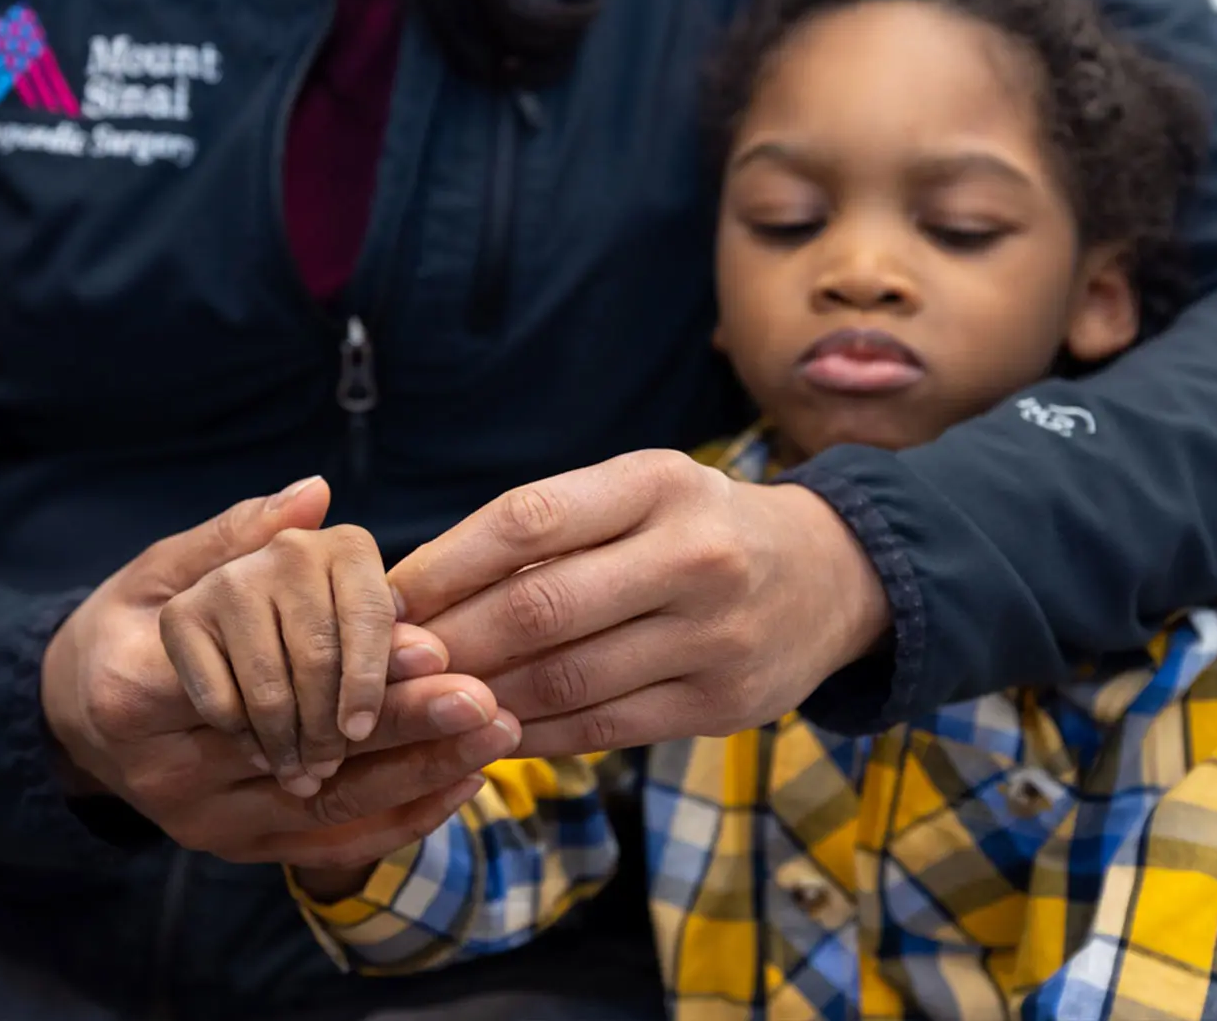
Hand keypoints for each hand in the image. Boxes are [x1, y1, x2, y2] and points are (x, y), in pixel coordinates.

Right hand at [42, 479, 520, 866]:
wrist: (77, 721)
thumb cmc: (128, 627)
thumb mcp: (160, 571)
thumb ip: (234, 537)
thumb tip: (312, 493)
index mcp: (135, 689)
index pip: (263, 678)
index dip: (353, 666)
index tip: (434, 646)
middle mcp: (164, 768)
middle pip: (307, 745)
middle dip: (404, 724)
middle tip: (485, 700)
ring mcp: (197, 818)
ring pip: (327, 804)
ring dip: (414, 772)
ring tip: (488, 737)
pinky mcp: (229, 847)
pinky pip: (329, 843)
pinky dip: (397, 817)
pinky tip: (456, 786)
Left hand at [389, 450, 890, 755]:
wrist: (829, 577)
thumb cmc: (692, 526)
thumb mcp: (636, 492)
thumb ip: (544, 528)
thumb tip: (413, 586)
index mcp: (657, 483)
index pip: (525, 520)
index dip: (443, 564)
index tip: (387, 597)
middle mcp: (694, 554)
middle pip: (537, 608)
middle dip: (451, 641)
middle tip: (388, 666)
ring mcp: (714, 634)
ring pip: (565, 678)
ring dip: (481, 696)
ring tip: (426, 702)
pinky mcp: (723, 704)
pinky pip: (602, 727)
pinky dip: (533, 734)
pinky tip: (489, 730)